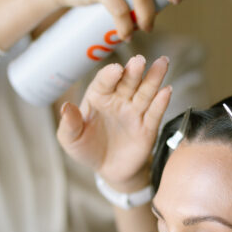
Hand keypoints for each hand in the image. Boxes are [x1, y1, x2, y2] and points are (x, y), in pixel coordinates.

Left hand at [56, 55, 171, 188]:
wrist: (108, 171)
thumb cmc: (87, 149)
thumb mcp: (71, 140)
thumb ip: (69, 124)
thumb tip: (65, 108)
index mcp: (99, 97)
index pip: (104, 81)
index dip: (110, 75)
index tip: (116, 70)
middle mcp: (119, 100)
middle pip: (128, 82)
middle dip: (134, 71)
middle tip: (139, 60)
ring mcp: (134, 113)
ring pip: (146, 92)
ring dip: (154, 78)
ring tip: (162, 63)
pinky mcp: (147, 128)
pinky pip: (154, 113)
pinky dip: (161, 102)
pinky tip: (167, 91)